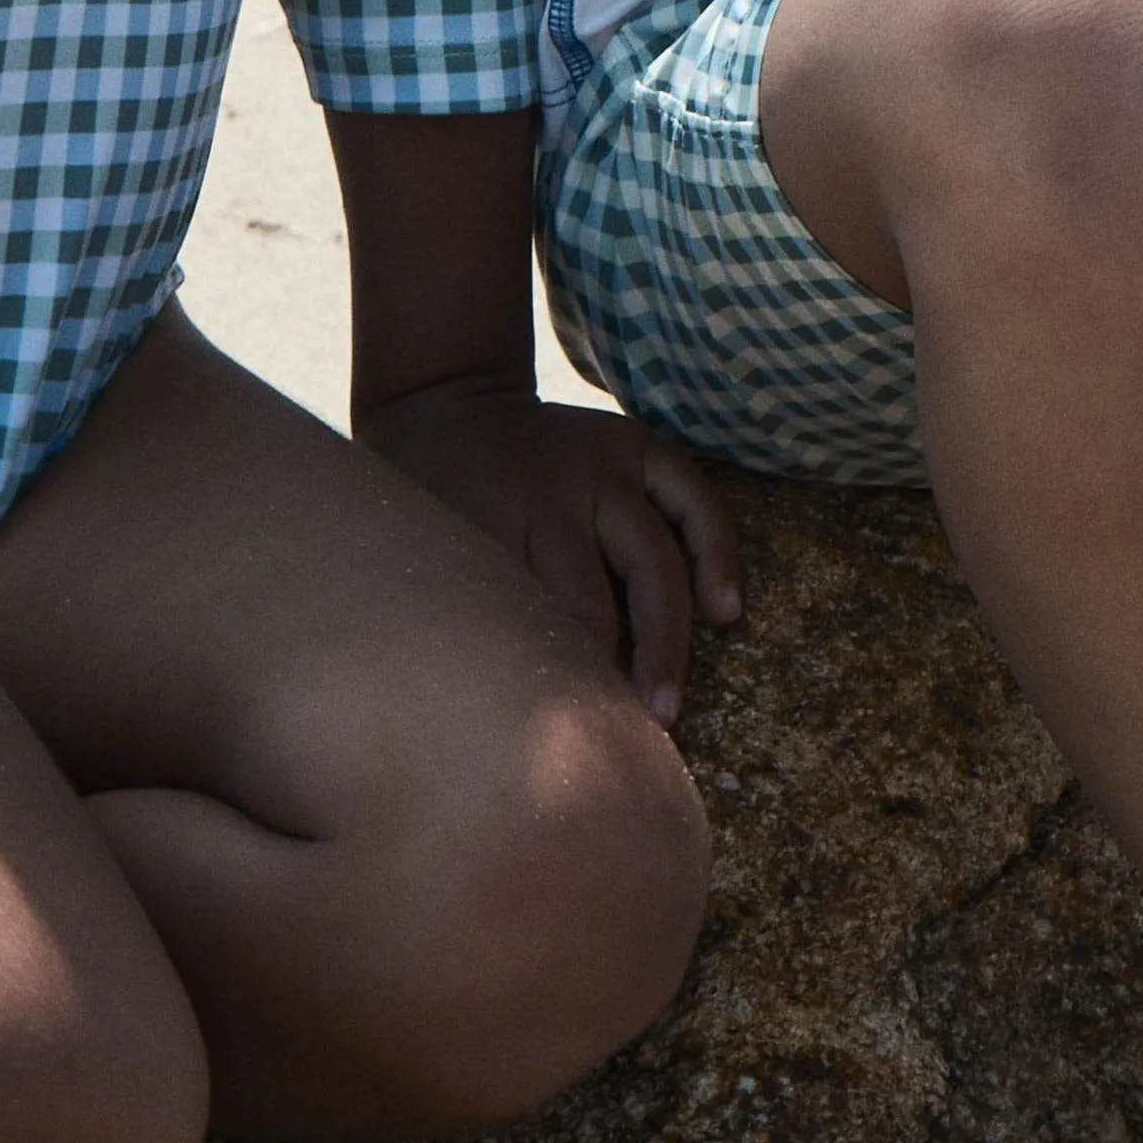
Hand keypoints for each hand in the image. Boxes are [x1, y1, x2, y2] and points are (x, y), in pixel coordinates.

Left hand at [358, 381, 738, 725]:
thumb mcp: (417, 542)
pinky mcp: (634, 443)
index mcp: (486, 520)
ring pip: (650, 559)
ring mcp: (599, 465)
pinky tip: (725, 609)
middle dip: (606, 674)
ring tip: (667, 704)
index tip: (559, 743)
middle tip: (618, 740)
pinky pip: (693, 499)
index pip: (526, 617)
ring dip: (664, 639)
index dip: (547, 682)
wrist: (445, 398)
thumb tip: (475, 705)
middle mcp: (550, 492)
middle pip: (588, 599)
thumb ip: (453, 606)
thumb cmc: (427, 494)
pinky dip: (717, 553)